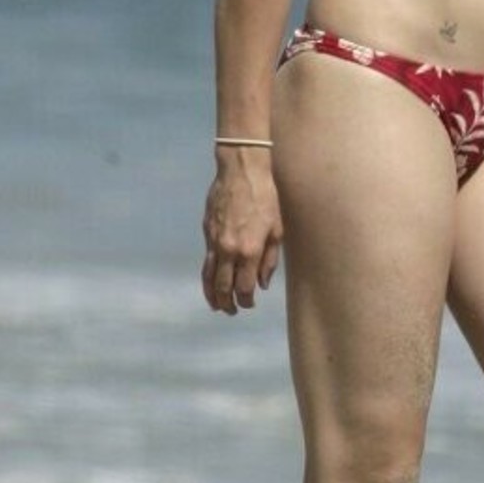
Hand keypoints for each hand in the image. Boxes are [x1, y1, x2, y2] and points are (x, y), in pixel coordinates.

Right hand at [201, 153, 283, 313]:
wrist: (242, 171)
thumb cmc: (266, 198)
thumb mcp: (277, 230)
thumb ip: (269, 260)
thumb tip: (262, 283)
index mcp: (249, 250)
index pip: (244, 287)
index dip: (246, 300)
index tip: (249, 304)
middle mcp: (229, 249)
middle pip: (223, 287)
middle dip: (227, 303)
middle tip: (232, 311)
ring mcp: (214, 241)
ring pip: (209, 276)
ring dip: (212, 294)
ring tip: (217, 305)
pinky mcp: (207, 232)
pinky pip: (206, 260)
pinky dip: (207, 275)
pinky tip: (211, 281)